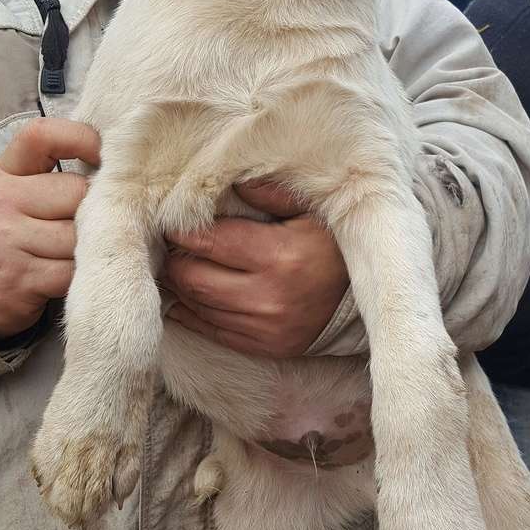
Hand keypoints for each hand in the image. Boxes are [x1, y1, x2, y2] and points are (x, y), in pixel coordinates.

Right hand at [0, 118, 99, 340]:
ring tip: (76, 252)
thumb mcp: (15, 194)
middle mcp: (0, 202)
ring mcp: (7, 241)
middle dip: (93, 210)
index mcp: (3, 173)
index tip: (103, 156)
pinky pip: (75, 271)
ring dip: (90, 247)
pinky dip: (83, 275)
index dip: (81, 138)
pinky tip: (70, 274)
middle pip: (77, 192)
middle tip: (87, 224)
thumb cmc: (6, 234)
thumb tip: (117, 166)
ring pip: (81, 236)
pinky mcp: (21, 279)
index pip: (41, 136)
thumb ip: (53, 177)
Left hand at [164, 180, 348, 355]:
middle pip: (194, 278)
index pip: (209, 241)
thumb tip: (234, 181)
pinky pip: (212, 331)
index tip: (172, 221)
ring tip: (175, 266)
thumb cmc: (331, 248)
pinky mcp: (264, 347)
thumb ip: (272, 194)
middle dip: (175, 260)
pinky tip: (184, 298)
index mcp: (279, 255)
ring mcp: (265, 327)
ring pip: (199, 306)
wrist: (361, 301)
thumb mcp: (311, 211)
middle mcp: (269, 296)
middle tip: (168, 245)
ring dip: (180, 286)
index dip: (182, 231)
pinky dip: (191, 314)